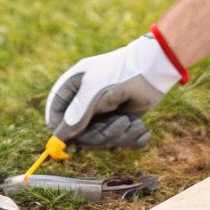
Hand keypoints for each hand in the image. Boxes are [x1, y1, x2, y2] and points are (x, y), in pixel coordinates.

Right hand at [45, 32, 185, 148]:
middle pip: (81, 135)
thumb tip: (60, 136)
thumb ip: (78, 112)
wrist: (153, 67)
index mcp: (73, 90)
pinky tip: (141, 128)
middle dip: (103, 134)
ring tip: (134, 123)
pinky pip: (121, 142)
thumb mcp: (95, 89)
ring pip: (102, 140)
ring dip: (120, 136)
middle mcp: (86, 104)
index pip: (56, 115)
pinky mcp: (121, 122)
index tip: (72, 140)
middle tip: (121, 123)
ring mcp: (103, 114)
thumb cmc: (120, 71)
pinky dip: (133, 139)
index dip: (61, 130)